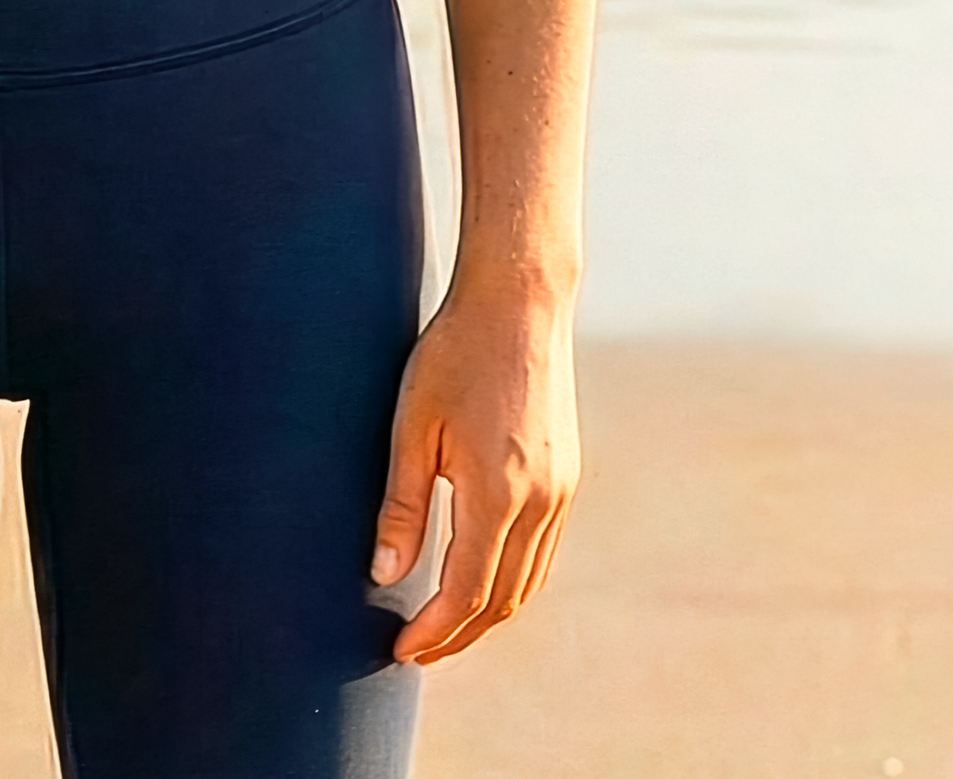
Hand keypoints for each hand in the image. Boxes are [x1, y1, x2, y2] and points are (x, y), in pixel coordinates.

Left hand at [371, 281, 579, 663]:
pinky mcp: (568, 476)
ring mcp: (562, 491)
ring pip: (529, 582)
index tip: (400, 650)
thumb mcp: (413, 426)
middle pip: (503, 601)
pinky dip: (513, 580)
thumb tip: (383, 576)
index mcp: (497, 494)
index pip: (465, 593)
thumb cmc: (454, 354)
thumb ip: (402, 506)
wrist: (519, 302)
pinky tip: (482, 577)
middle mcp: (540, 502)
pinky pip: (543, 551)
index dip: (433, 631)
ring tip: (444, 625)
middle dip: (459, 635)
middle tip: (417, 651)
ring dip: (488, 614)